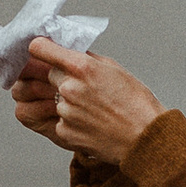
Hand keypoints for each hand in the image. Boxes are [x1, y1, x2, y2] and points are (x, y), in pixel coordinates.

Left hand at [12, 37, 164, 163]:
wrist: (145, 138)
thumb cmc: (137, 103)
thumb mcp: (115, 69)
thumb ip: (87, 58)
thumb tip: (68, 51)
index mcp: (82, 67)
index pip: (39, 48)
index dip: (42, 49)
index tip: (45, 51)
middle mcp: (69, 88)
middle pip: (49, 74)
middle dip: (62, 78)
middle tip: (85, 87)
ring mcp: (65, 112)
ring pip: (55, 99)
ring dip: (68, 102)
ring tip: (93, 109)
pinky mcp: (63, 132)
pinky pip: (59, 120)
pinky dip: (71, 121)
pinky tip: (92, 124)